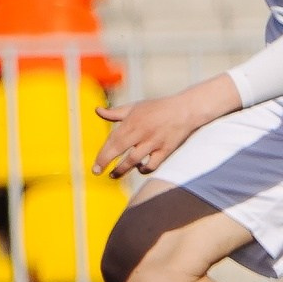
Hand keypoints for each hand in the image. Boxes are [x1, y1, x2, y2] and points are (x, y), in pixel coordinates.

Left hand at [93, 78, 237, 178]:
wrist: (186, 109)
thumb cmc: (159, 108)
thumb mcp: (135, 107)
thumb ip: (115, 112)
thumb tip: (98, 111)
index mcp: (132, 122)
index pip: (112, 140)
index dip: (102, 154)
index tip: (96, 165)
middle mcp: (142, 132)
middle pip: (119, 150)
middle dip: (105, 162)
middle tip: (97, 172)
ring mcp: (154, 142)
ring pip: (134, 160)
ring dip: (122, 170)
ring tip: (115, 174)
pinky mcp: (166, 149)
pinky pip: (152, 164)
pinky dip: (144, 169)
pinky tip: (140, 167)